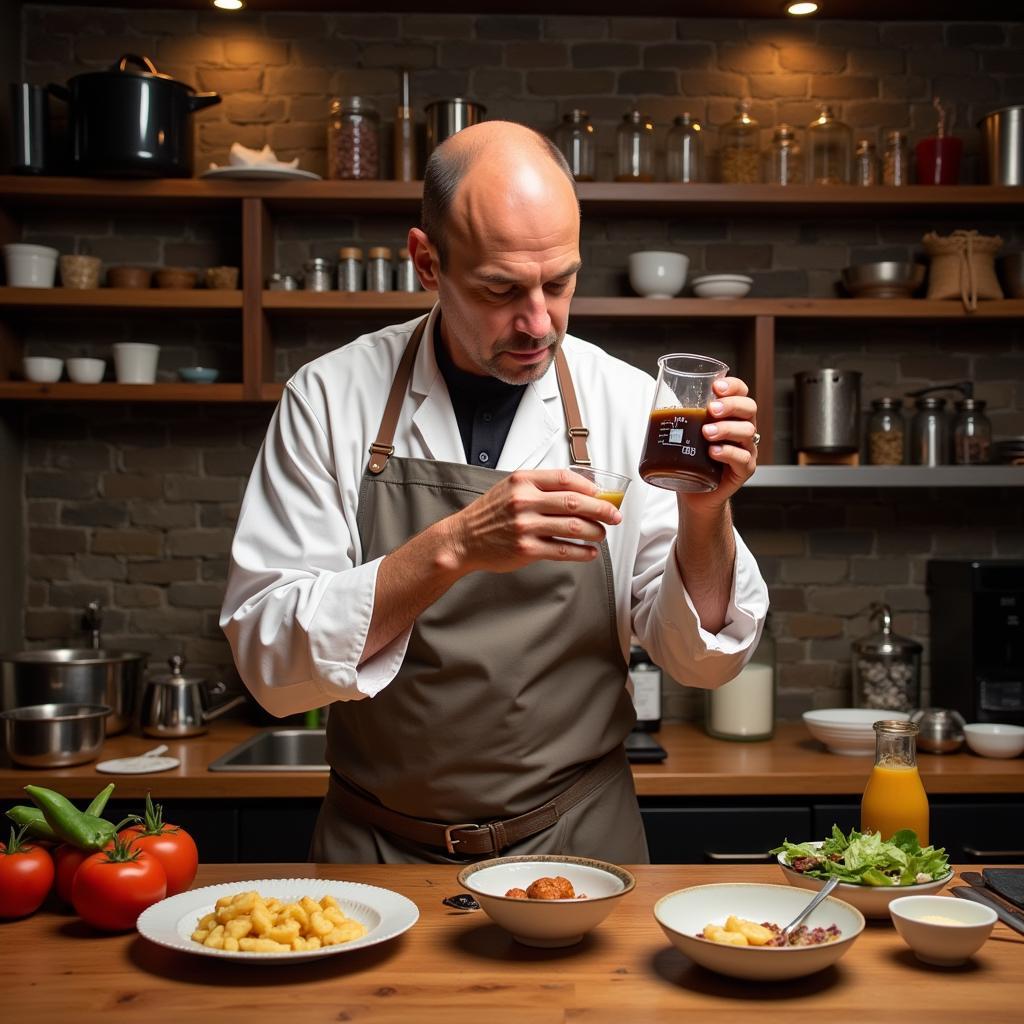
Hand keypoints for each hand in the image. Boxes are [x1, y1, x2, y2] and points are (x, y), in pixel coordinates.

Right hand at [440, 468, 622, 573]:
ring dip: (595, 531)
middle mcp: (524, 501)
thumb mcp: (511, 489)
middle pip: (576, 503)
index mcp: (523, 481)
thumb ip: (541, 487)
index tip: (603, 495)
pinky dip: (581, 552)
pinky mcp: (526, 549)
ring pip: (573, 527)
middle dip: (602, 510)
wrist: (463, 539)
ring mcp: (525, 526)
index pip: (566, 478)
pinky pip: (563, 550)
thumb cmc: (490, 513)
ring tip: (601, 534)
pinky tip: (589, 552)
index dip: (590, 487)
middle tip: (615, 516)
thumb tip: (582, 491)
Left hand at [686, 376, 758, 511]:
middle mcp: (742, 429)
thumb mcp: (685, 433)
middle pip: (749, 408)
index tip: (716, 387)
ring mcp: (746, 449)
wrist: (694, 493)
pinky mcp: (744, 470)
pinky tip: (714, 452)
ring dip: (726, 429)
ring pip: (747, 431)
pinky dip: (728, 453)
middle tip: (711, 409)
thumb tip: (656, 397)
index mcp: (731, 416)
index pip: (741, 393)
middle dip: (731, 405)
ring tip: (706, 433)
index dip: (733, 386)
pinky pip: (743, 458)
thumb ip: (681, 416)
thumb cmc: (691, 460)